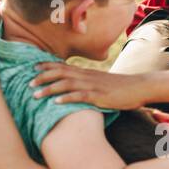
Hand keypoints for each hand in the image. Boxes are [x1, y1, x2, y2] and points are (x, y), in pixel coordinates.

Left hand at [31, 61, 148, 108]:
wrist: (139, 87)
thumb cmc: (120, 87)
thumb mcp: (101, 83)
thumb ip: (88, 84)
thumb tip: (77, 89)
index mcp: (86, 73)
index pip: (62, 66)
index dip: (47, 66)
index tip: (32, 68)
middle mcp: (87, 76)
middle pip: (60, 73)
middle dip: (43, 77)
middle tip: (28, 84)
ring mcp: (93, 85)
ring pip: (66, 84)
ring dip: (49, 88)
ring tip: (35, 95)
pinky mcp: (99, 96)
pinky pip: (80, 96)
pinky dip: (67, 98)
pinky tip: (56, 103)